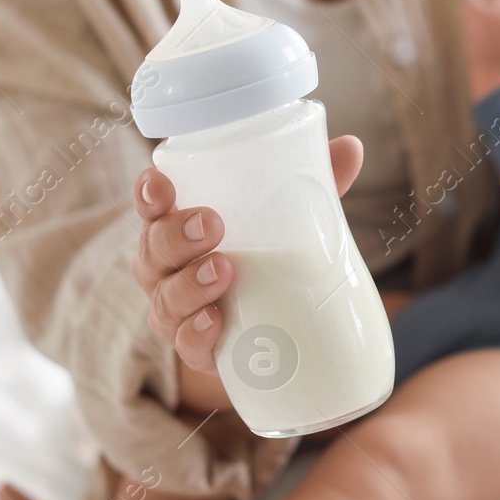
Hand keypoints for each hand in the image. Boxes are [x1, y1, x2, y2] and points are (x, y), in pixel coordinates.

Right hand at [134, 136, 364, 386]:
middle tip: (211, 224)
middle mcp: (167, 269)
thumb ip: (314, 184)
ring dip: (189, 285)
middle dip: (175, 235)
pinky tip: (214, 322)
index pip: (153, 206)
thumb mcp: (288, 219)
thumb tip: (350, 148)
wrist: (272, 329)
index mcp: (178, 228)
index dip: (149, 194)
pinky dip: (196, 334)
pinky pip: (186, 346)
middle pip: (154, 250)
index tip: (160, 183)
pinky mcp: (197, 350)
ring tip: (223, 270)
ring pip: (165, 299)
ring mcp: (177, 312)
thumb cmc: (265, 257)